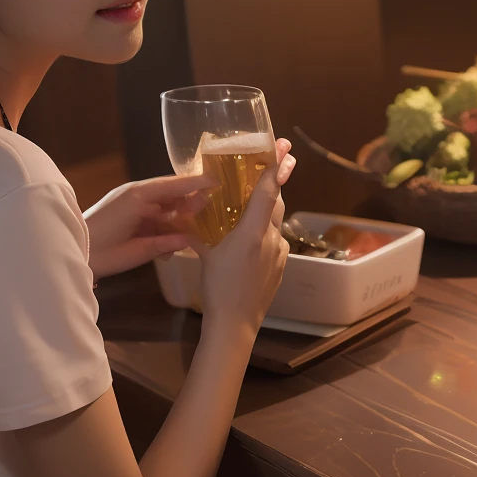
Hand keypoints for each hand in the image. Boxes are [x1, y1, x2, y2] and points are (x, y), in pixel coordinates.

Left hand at [83, 174, 210, 280]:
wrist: (75, 255)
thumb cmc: (103, 251)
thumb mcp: (136, 249)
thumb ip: (164, 243)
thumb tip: (191, 240)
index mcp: (139, 197)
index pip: (174, 185)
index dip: (196, 183)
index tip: (217, 181)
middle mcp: (137, 196)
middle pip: (172, 193)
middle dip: (191, 200)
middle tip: (210, 207)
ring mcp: (132, 204)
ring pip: (165, 204)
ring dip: (180, 213)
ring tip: (198, 223)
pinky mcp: (129, 214)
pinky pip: (154, 214)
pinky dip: (166, 223)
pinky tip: (176, 238)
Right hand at [197, 141, 294, 338]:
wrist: (236, 324)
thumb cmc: (218, 288)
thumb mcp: (206, 256)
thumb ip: (201, 235)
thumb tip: (190, 222)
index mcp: (252, 232)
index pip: (267, 193)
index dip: (276, 169)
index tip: (286, 151)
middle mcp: (271, 239)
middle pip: (276, 204)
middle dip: (272, 187)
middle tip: (267, 171)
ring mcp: (280, 253)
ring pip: (275, 223)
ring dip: (266, 213)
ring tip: (250, 211)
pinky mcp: (282, 266)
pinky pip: (274, 241)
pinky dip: (265, 235)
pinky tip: (250, 243)